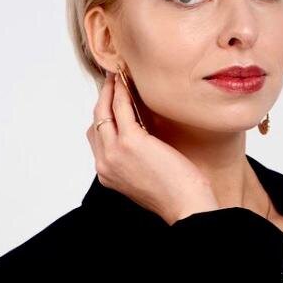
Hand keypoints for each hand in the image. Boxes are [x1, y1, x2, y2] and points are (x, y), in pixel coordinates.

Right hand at [86, 72, 218, 225]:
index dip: (103, 116)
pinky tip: (128, 81)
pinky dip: (122, 91)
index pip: (96, 139)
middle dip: (102, 100)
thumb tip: (142, 135)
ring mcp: (114, 153)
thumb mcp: (146, 176)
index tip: (111, 100)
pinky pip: (121, 108)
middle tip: (112, 81)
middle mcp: (105, 164)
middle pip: (96, 123)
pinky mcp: (130, 142)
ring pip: (103, 112)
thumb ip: (135, 159)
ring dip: (110, 90)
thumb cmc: (175, 194)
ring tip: (119, 75)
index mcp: (107, 174)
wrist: (187, 207)